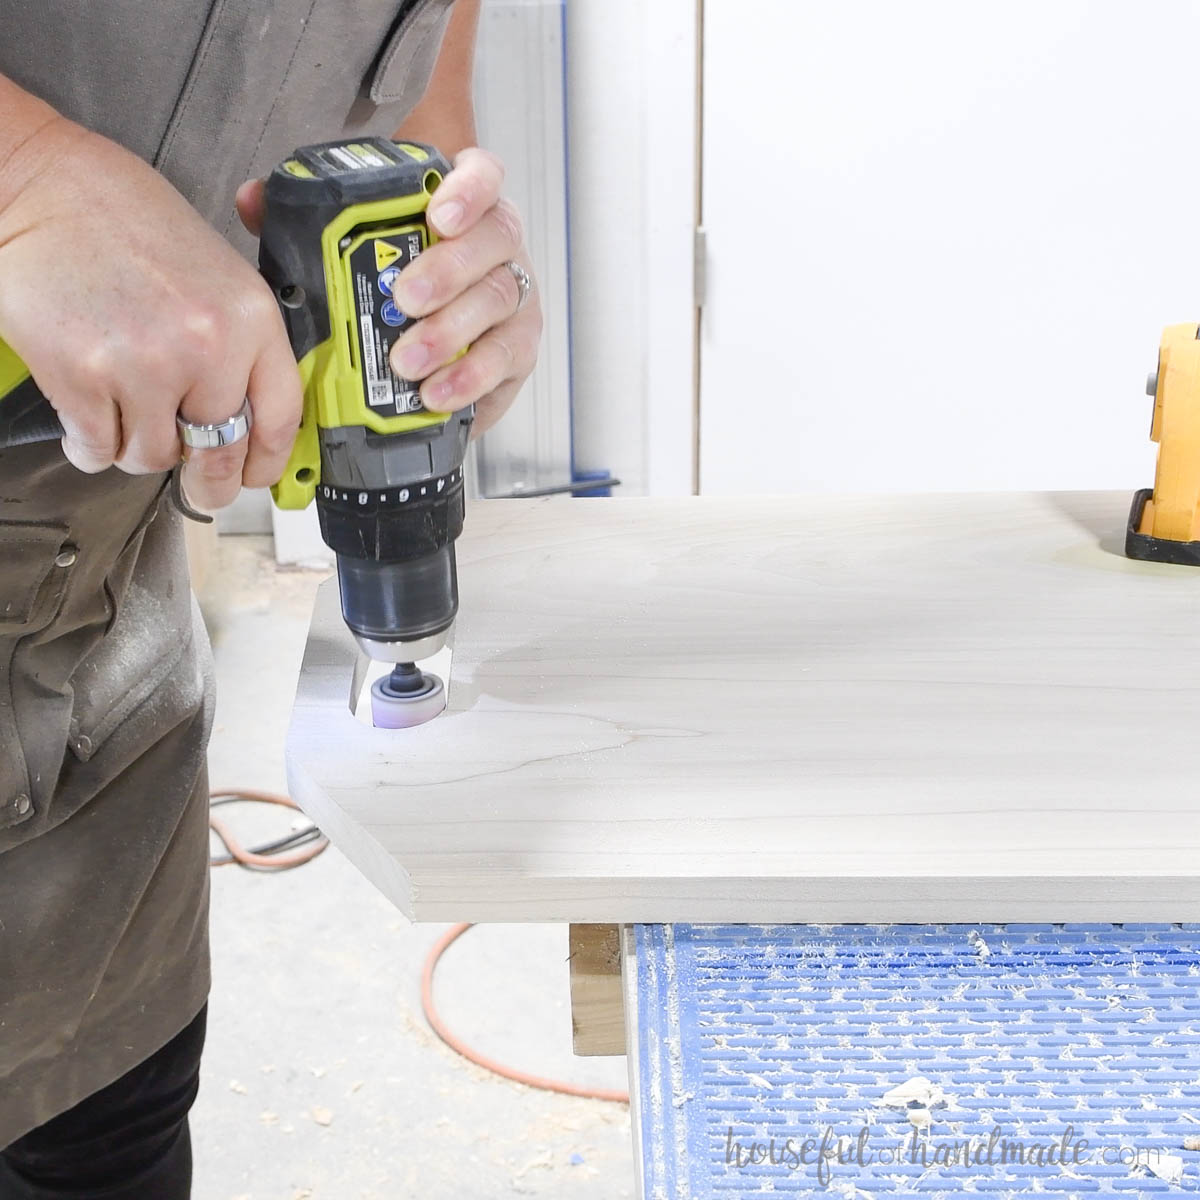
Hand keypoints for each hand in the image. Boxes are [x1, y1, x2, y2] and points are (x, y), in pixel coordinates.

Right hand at [0, 123, 300, 509]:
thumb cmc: (122, 217)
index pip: (281, 416)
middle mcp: (206, 347)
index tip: (260, 476)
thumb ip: (242, 339)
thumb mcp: (217, 266)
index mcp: (249, 316)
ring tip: (128, 412)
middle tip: (204, 485)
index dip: (271, 461)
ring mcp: (144, 367)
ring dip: (140, 449)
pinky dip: (92, 446)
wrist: (38, 187)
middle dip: (212, 481)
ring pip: (154, 457)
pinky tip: (90, 418)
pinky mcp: (83, 380)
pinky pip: (100, 450)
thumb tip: (256, 412)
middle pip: (221, 454)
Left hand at [238, 148, 539, 436]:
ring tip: (408, 359)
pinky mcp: (519, 349)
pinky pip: (505, 357)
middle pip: (495, 238)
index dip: (468, 190)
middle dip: (449, 268)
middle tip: (404, 299)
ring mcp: (514, 297)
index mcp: (463, 208)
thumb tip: (253, 200)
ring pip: (498, 299)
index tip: (436, 215)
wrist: (431, 359)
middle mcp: (497, 247)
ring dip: (452, 330)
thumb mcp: (344, 256)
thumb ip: (302, 225)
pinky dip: (470, 376)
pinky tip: (435, 392)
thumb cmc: (390, 293)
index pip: (484, 176)